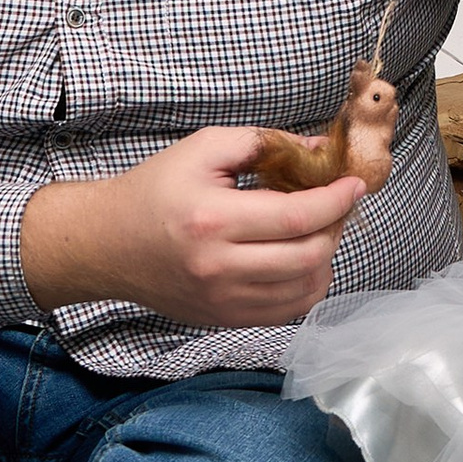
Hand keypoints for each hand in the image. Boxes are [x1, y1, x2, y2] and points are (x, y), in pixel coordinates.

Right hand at [20, 130, 364, 331]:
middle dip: (335, 227)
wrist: (107, 244)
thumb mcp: (202, 149)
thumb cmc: (154, 190)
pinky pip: (286, 311)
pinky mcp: (224, 319)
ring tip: (318, 230)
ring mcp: (223, 301)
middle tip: (337, 204)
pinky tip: (301, 260)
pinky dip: (307, 286)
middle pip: (308, 257)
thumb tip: (318, 150)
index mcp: (214, 220)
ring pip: (304, 290)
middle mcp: (219, 268)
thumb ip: (263, 143)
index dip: (336, 201)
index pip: (297, 217)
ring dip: (325, 258)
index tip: (355, 185)